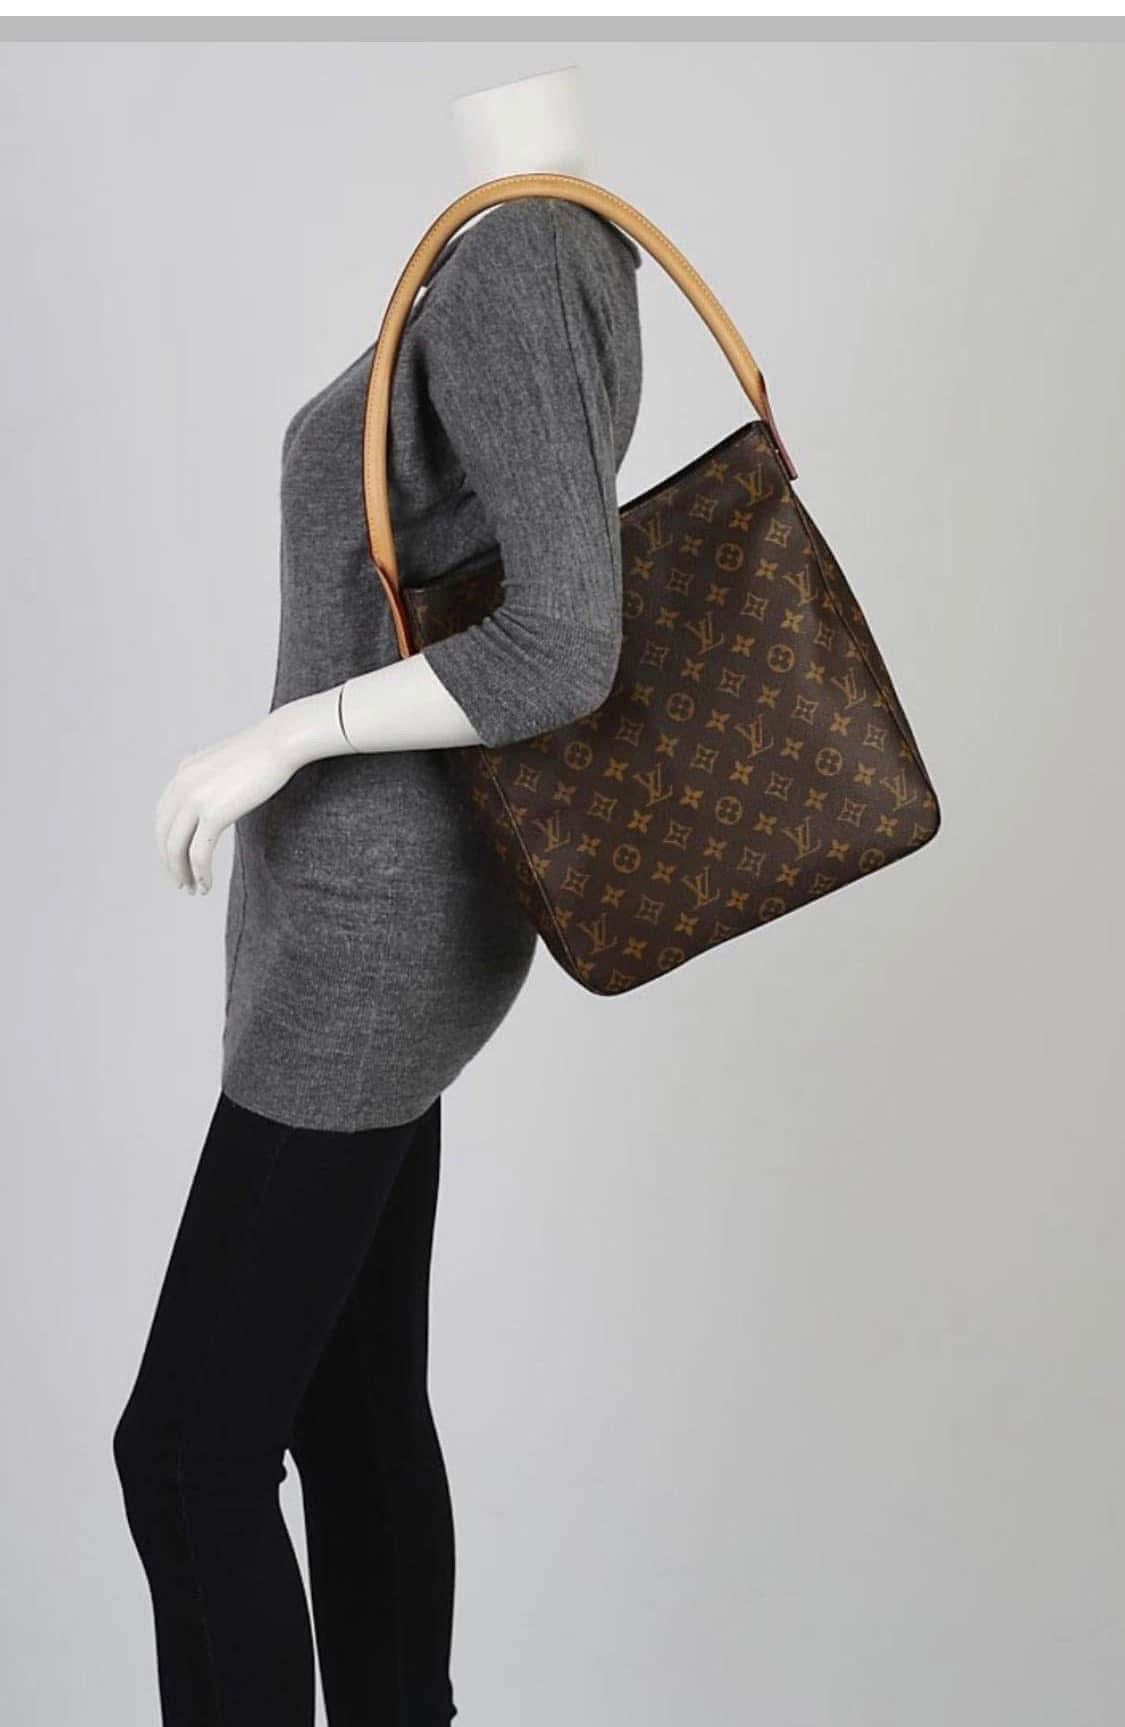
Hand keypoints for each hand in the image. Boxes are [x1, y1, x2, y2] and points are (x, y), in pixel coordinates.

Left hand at [155, 712, 298, 894]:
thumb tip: (211, 791)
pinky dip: (200, 873)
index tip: (176, 861)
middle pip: (164, 835)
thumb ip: (211, 777)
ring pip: (176, 848)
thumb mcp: (226, 761)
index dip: (166, 843)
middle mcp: (181, 785)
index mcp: (182, 773)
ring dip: (182, 873)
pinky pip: (198, 853)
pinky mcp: (213, 814)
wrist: (280, 742)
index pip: (163, 817)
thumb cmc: (264, 751)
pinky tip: (206, 886)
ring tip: (193, 889)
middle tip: (181, 883)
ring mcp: (194, 799)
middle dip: (170, 863)